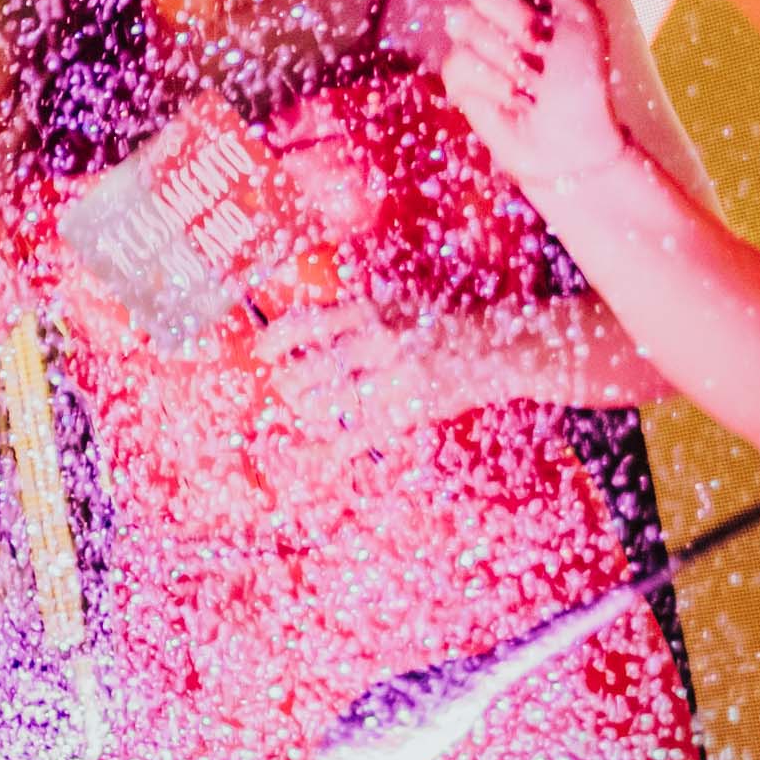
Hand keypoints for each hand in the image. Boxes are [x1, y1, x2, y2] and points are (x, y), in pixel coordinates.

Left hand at [255, 298, 452, 449]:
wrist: (497, 349)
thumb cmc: (439, 323)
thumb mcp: (397, 303)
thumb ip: (353, 314)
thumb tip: (302, 326)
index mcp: (373, 313)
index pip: (308, 325)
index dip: (276, 340)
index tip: (262, 351)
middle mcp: (380, 345)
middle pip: (311, 370)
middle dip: (287, 382)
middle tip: (282, 385)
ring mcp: (394, 382)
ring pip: (330, 405)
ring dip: (306, 409)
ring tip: (303, 406)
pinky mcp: (408, 414)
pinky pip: (358, 437)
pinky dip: (329, 451)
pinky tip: (308, 456)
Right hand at [442, 0, 626, 194]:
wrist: (571, 143)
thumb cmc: (586, 83)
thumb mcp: (579, 20)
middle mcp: (501, 14)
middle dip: (510, 12)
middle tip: (540, 43)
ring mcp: (477, 45)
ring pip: (464, 25)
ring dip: (506, 58)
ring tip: (533, 83)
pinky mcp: (460, 81)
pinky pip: (457, 64)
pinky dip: (492, 85)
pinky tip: (514, 101)